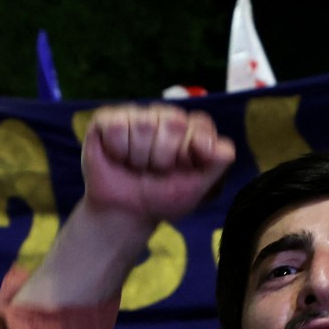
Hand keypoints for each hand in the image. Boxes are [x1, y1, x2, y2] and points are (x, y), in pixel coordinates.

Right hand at [80, 103, 235, 226]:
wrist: (126, 212)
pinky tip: (119, 158)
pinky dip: (118, 150)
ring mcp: (139, 116)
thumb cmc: (164, 198)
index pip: (200, 125)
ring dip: (139, 157)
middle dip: (164, 156)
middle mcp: (166, 118)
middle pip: (174, 121)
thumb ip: (219, 163)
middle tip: (156, 170)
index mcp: (192, 130)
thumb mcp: (200, 187)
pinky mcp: (109, 120)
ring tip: (137, 167)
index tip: (182, 168)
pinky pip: (117, 126)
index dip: (189, 150)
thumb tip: (215, 144)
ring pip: (144, 124)